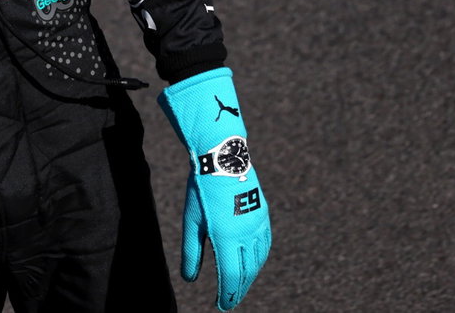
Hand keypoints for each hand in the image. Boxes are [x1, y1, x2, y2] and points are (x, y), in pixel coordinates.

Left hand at [158, 68, 271, 310]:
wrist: (223, 156)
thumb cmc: (201, 189)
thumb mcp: (191, 222)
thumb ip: (191, 252)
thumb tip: (189, 279)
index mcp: (227, 237)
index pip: (230, 277)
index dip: (226, 295)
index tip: (221, 306)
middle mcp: (247, 233)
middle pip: (246, 272)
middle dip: (238, 290)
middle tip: (229, 302)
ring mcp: (258, 223)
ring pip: (258, 260)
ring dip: (250, 276)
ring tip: (240, 287)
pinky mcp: (263, 213)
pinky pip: (265, 244)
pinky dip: (259, 259)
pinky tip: (253, 263)